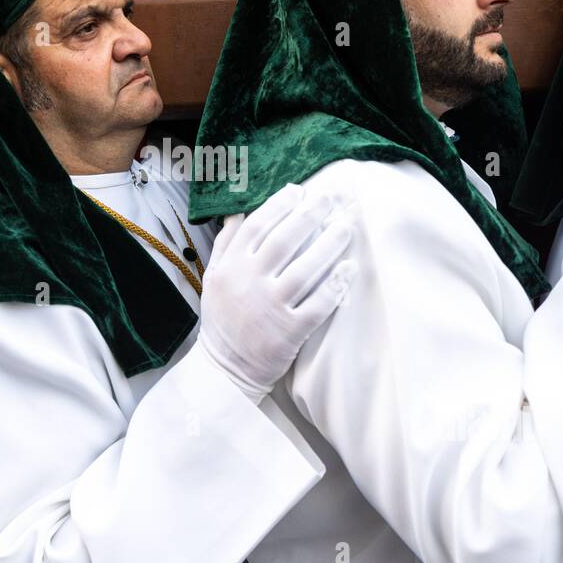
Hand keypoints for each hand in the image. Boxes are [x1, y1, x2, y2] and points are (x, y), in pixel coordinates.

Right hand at [196, 183, 354, 402]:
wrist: (225, 370)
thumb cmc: (223, 320)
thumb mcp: (212, 278)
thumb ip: (225, 244)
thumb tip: (236, 212)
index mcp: (231, 267)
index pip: (257, 226)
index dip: (280, 205)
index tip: (299, 191)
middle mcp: (249, 283)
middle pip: (285, 240)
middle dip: (310, 215)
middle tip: (330, 198)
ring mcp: (270, 307)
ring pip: (305, 268)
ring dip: (329, 245)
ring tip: (346, 227)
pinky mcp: (289, 332)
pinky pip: (318, 304)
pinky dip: (335, 285)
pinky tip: (350, 268)